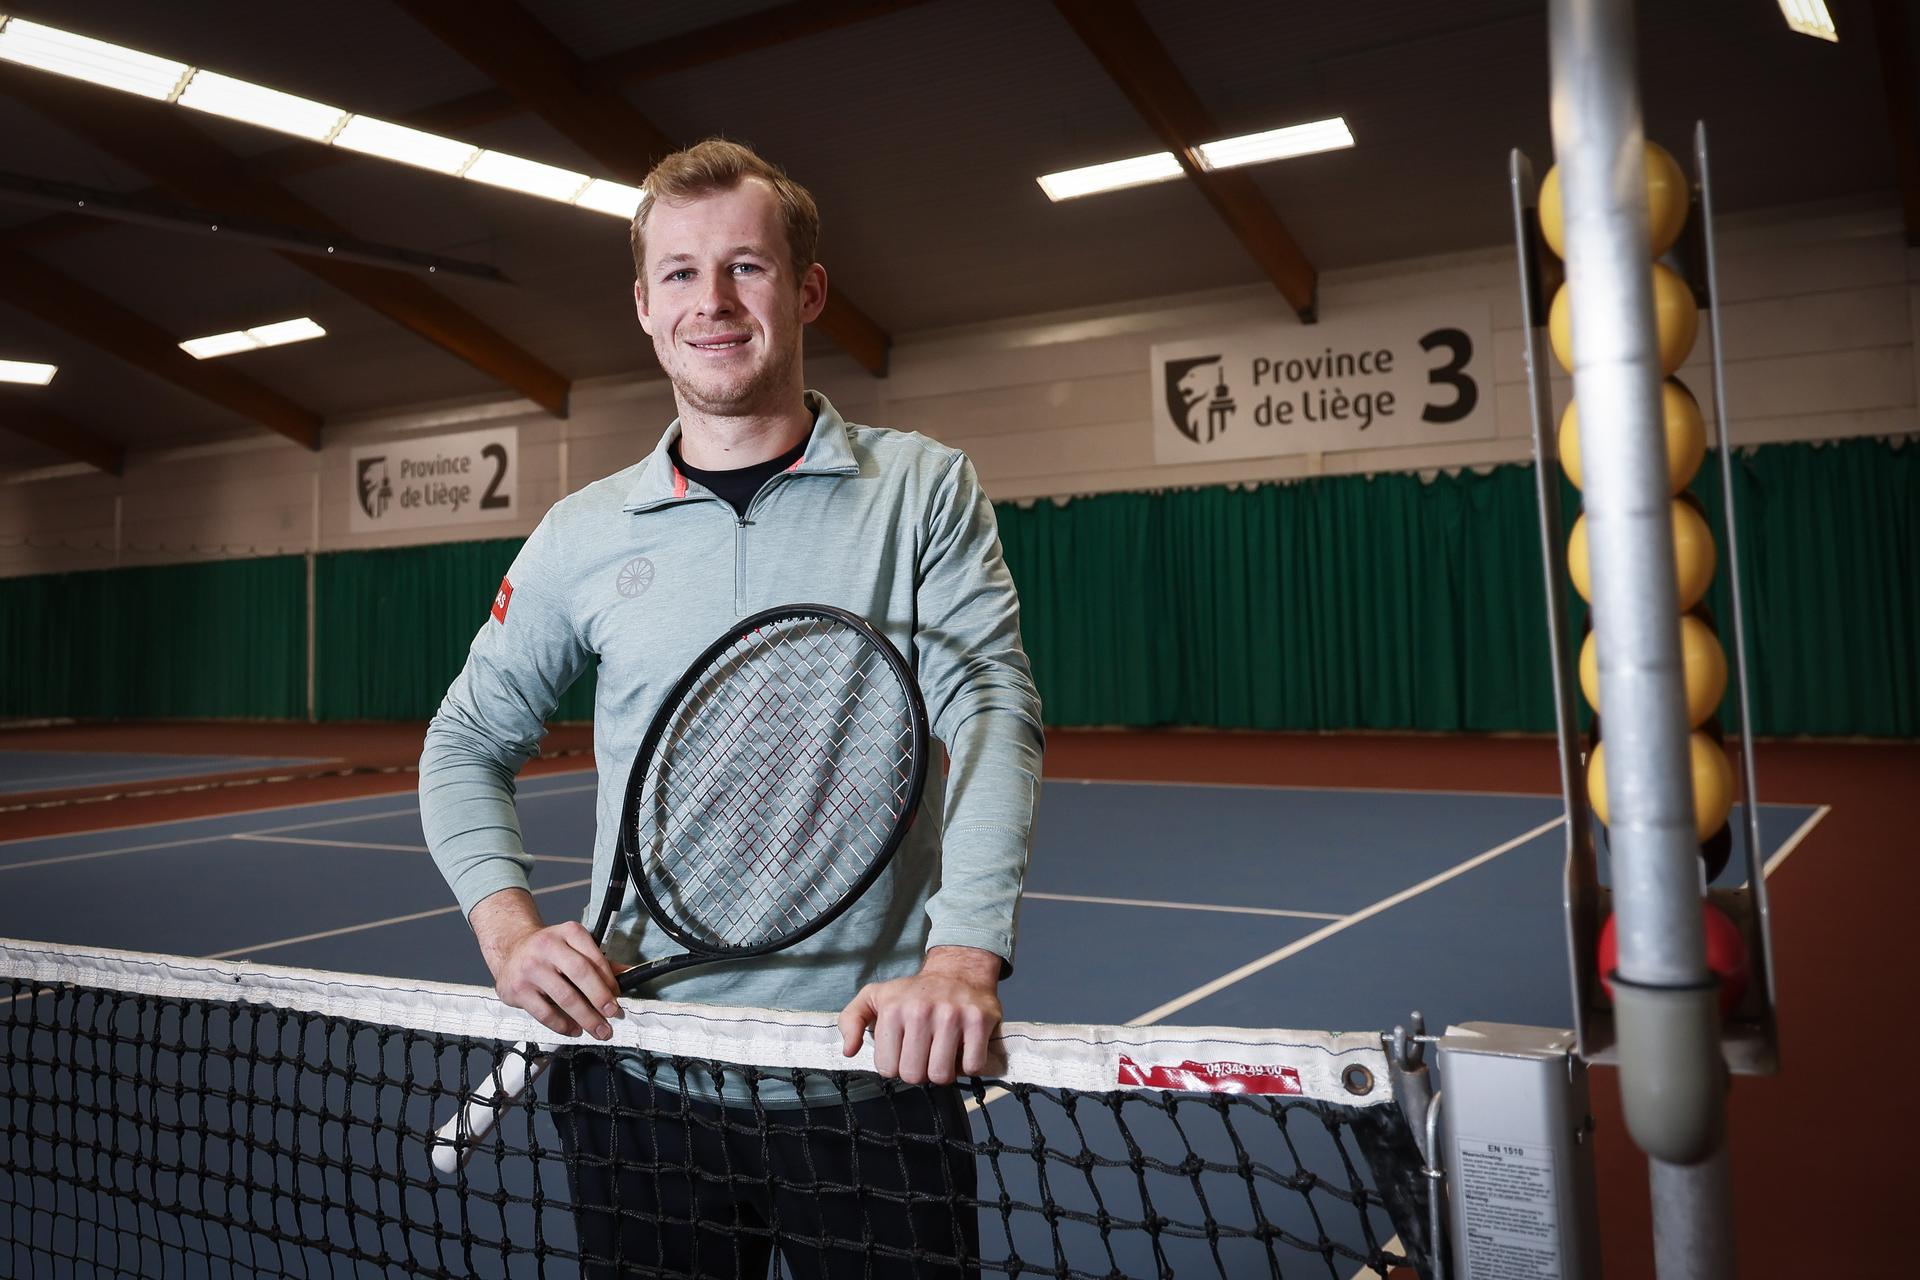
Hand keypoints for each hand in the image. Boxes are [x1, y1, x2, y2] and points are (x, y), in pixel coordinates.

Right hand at [470, 889, 622, 1039]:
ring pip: (564, 997)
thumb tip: (629, 974)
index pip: (594, 958)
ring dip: (585, 1017)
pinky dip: (562, 1025)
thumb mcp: (573, 946)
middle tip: (612, 1015)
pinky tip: (573, 1029)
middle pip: (581, 974)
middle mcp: (548, 946)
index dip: (609, 980)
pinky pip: (545, 1013)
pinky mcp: (517, 989)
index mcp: (568, 932)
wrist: (510, 949)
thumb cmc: (548, 950)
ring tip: (598, 1029)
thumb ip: (599, 961)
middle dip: (600, 998)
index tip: (617, 997)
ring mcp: (531, 968)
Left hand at [837, 946, 1002, 1084]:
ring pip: (942, 1075)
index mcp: (893, 1010)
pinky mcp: (979, 1021)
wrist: (959, 970)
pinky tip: (963, 1051)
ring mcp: (952, 1016)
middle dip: (919, 1071)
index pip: (888, 1069)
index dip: (896, 1066)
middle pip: (914, 1075)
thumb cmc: (914, 992)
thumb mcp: (874, 997)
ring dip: (943, 1071)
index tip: (904, 1051)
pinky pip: (973, 1067)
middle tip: (924, 1054)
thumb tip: (849, 1050)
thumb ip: (851, 1020)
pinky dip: (969, 1066)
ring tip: (942, 1054)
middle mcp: (921, 1011)